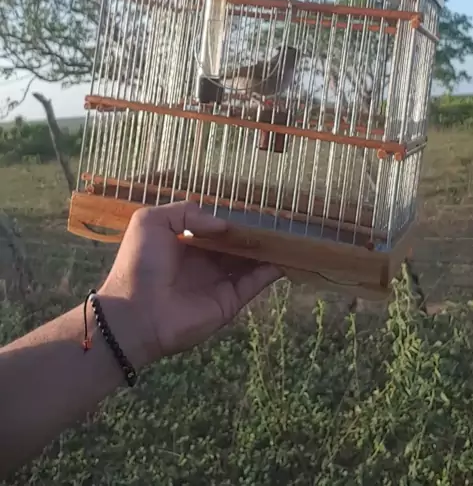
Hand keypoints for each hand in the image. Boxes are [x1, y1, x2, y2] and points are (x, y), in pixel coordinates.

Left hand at [99, 201, 280, 367]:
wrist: (135, 312)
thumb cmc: (141, 263)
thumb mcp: (152, 221)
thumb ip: (186, 212)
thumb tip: (223, 225)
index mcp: (185, 243)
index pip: (214, 229)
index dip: (232, 220)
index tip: (253, 209)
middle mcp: (204, 262)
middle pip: (236, 245)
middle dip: (253, 234)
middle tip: (278, 221)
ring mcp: (218, 282)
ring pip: (249, 262)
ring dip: (267, 250)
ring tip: (288, 236)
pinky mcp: (229, 301)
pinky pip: (254, 283)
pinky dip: (271, 271)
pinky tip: (286, 256)